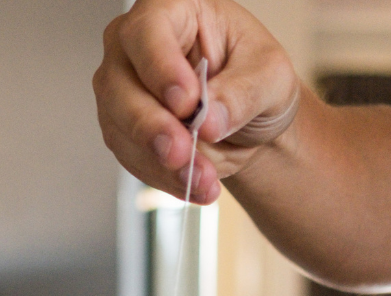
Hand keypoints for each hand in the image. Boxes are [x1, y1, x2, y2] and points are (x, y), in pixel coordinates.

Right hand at [93, 0, 302, 203]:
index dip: (161, 67)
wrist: (248, 119)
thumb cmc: (255, 77)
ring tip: (203, 179)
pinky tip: (193, 183)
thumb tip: (210, 120)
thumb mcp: (271, 76)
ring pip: (120, 127)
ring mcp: (119, 89)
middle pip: (119, 84)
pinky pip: (131, 157)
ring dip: (160, 161)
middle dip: (152, 126)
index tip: (186, 102)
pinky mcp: (120, 129)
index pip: (148, 31)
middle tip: (183, 152)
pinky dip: (162, 176)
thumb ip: (243, 92)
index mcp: (171, 9)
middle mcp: (132, 46)